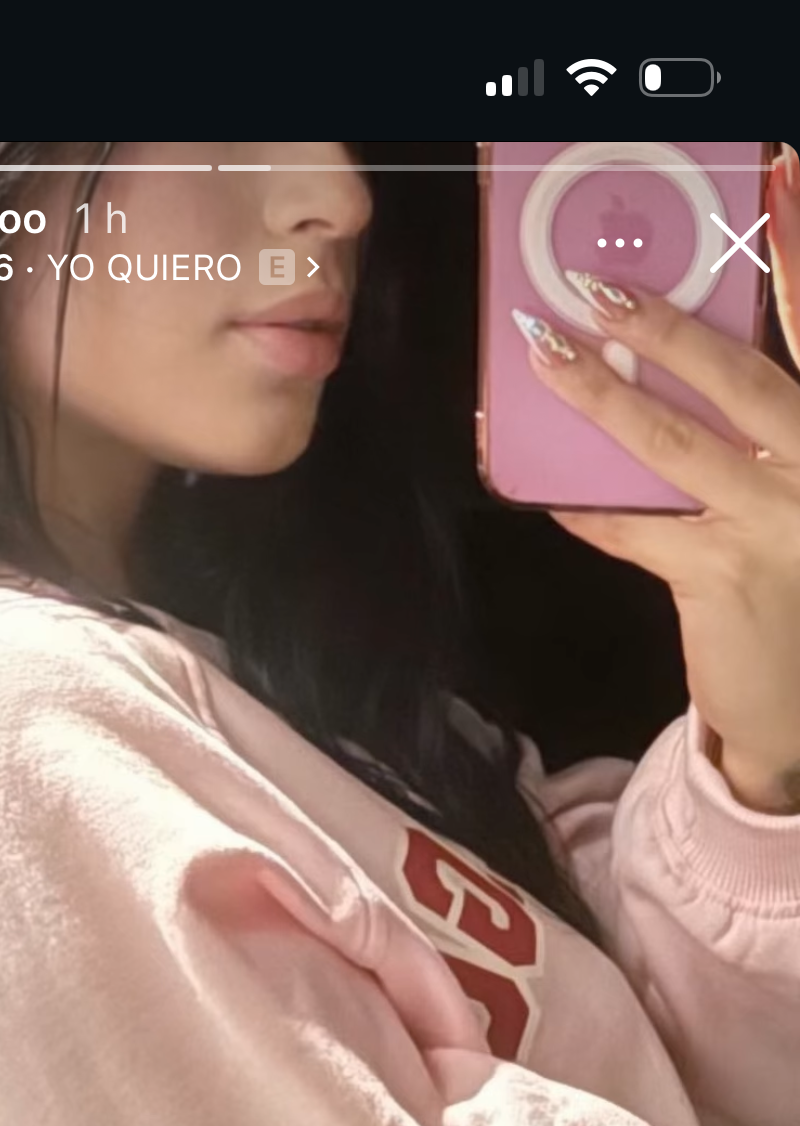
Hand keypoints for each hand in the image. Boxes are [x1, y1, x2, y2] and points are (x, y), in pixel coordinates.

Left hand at [512, 146, 799, 813]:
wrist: (798, 707)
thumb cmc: (788, 592)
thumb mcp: (788, 503)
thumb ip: (754, 448)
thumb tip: (663, 386)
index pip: (790, 354)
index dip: (758, 289)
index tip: (731, 222)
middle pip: (733, 381)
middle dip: (660, 330)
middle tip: (595, 291)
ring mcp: (771, 524)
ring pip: (672, 446)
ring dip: (601, 400)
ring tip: (548, 360)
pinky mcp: (718, 577)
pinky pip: (635, 526)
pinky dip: (588, 506)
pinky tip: (551, 489)